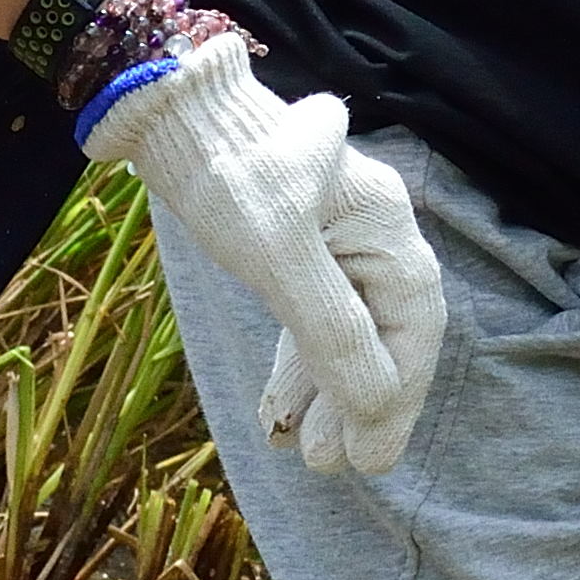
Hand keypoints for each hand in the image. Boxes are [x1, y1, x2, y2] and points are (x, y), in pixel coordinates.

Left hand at [101, 36, 438, 474]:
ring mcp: (332, 239)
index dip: (398, 397)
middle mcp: (370, 232)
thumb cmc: (226, 173)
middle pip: (383, 335)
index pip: (413, 327)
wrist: (166, 112)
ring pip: (344, 331)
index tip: (373, 456)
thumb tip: (377, 403)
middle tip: (336, 467)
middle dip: (360, 405)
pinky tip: (281, 410)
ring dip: (327, 394)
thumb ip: (333, 331)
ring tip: (307, 456)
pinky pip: (309, 316)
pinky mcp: (292, 245)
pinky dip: (299, 365)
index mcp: (385, 224)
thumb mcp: (279, 256)